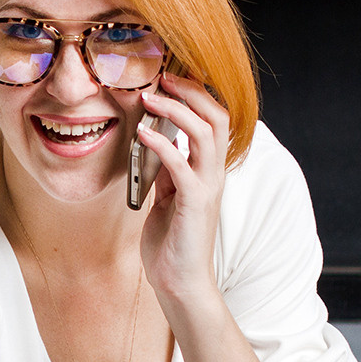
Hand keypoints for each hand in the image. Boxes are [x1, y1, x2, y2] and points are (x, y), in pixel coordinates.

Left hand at [132, 72, 229, 309]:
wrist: (179, 284)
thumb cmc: (171, 245)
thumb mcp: (166, 200)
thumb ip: (167, 173)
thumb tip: (158, 147)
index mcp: (208, 172)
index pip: (213, 120)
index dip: (195, 95)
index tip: (167, 79)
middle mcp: (213, 175)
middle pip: (217, 116)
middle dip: (191, 91)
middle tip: (163, 77)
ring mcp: (207, 188)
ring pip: (206, 133)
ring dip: (176, 110)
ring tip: (150, 98)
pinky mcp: (195, 204)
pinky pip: (182, 165)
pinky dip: (162, 145)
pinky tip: (142, 133)